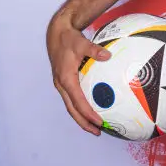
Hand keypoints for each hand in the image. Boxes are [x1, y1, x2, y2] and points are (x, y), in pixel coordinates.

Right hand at [46, 8, 110, 134]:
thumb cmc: (69, 38)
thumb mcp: (81, 42)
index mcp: (65, 79)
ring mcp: (61, 84)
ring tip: (95, 126)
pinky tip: (93, 108)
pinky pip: (73, 98)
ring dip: (81, 117)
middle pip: (72, 110)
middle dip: (84, 122)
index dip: (87, 114)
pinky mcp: (64, 81)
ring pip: (71, 106)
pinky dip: (80, 107)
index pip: (78, 101)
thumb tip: (107, 55)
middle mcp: (61, 84)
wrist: (57, 33)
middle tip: (98, 132)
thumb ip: (94, 50)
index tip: (99, 122)